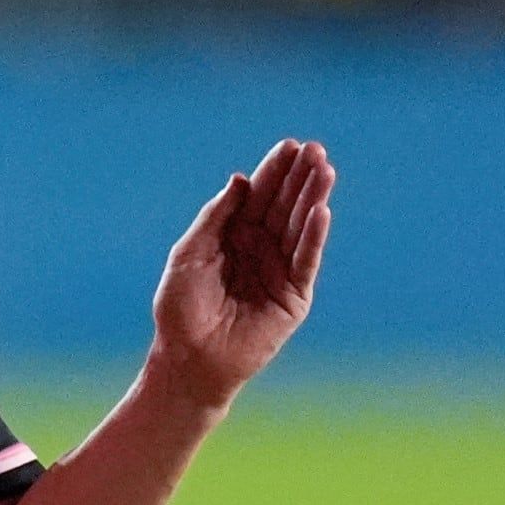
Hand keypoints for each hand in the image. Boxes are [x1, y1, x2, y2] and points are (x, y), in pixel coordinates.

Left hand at [147, 137, 332, 407]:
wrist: (187, 359)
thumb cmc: (179, 309)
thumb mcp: (189, 255)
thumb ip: (214, 218)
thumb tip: (240, 180)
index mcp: (234, 236)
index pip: (259, 196)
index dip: (274, 171)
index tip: (289, 145)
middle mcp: (260, 249)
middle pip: (284, 205)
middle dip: (300, 177)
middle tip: (315, 149)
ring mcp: (279, 272)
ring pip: (299, 227)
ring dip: (313, 199)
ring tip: (325, 170)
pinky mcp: (293, 297)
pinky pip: (305, 262)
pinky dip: (313, 237)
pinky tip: (321, 211)